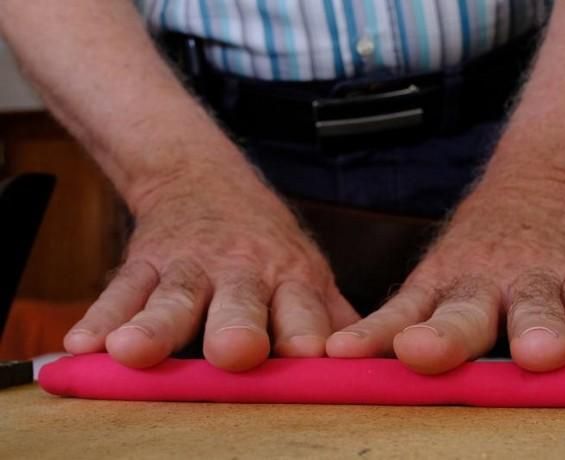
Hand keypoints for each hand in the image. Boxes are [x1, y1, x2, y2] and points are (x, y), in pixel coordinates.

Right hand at [64, 162, 358, 370]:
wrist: (208, 181)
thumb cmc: (265, 243)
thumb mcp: (307, 272)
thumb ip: (333, 317)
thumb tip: (372, 369)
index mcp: (289, 280)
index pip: (303, 314)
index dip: (308, 337)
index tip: (310, 360)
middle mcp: (242, 274)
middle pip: (240, 304)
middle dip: (239, 328)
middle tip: (235, 352)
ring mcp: (190, 266)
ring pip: (172, 299)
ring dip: (153, 326)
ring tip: (132, 352)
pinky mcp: (146, 261)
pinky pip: (121, 290)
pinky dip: (101, 317)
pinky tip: (82, 344)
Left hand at [326, 173, 564, 373]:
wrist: (544, 175)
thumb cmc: (485, 241)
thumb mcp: (442, 272)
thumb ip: (418, 320)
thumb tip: (365, 369)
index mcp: (440, 285)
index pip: (399, 314)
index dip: (371, 335)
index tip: (342, 353)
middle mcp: (481, 284)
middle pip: (460, 315)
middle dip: (442, 337)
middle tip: (420, 351)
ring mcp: (533, 277)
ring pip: (533, 307)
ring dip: (534, 330)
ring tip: (538, 354)